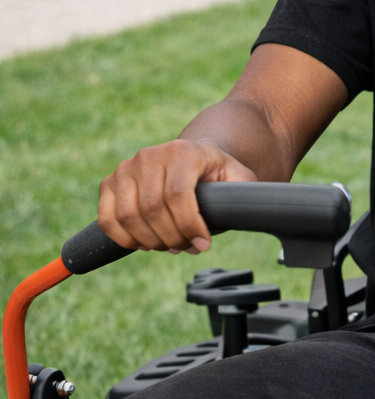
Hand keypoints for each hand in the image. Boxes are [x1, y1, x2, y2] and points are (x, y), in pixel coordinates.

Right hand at [98, 140, 255, 253]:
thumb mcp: (238, 177)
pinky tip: (145, 244)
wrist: (190, 159)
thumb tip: (238, 209)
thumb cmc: (215, 173)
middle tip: (188, 247)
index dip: (189, 226)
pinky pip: (107, 218)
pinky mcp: (110, 183)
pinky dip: (124, 239)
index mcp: (182, 151)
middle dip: (172, 237)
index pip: (177, 194)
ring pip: (128, 216)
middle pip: (151, 209)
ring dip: (150, 241)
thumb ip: (242, 191)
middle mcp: (149, 155)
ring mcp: (126, 168)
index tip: (203, 244)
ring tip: (170, 245)